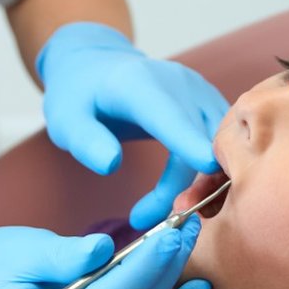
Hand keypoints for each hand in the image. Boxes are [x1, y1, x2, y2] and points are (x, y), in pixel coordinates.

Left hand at [37, 23, 228, 227]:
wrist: (98, 69)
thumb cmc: (80, 97)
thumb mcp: (65, 120)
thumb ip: (85, 141)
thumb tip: (111, 165)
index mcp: (141, 84)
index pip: (170, 116)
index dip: (189, 140)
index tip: (207, 166)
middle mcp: (180, 83)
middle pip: (201, 140)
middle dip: (189, 187)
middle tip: (145, 218)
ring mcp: (201, 92)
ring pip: (219, 146)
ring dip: (201, 186)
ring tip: (156, 210)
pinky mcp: (212, 103)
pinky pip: (223, 143)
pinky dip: (210, 174)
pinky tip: (182, 194)